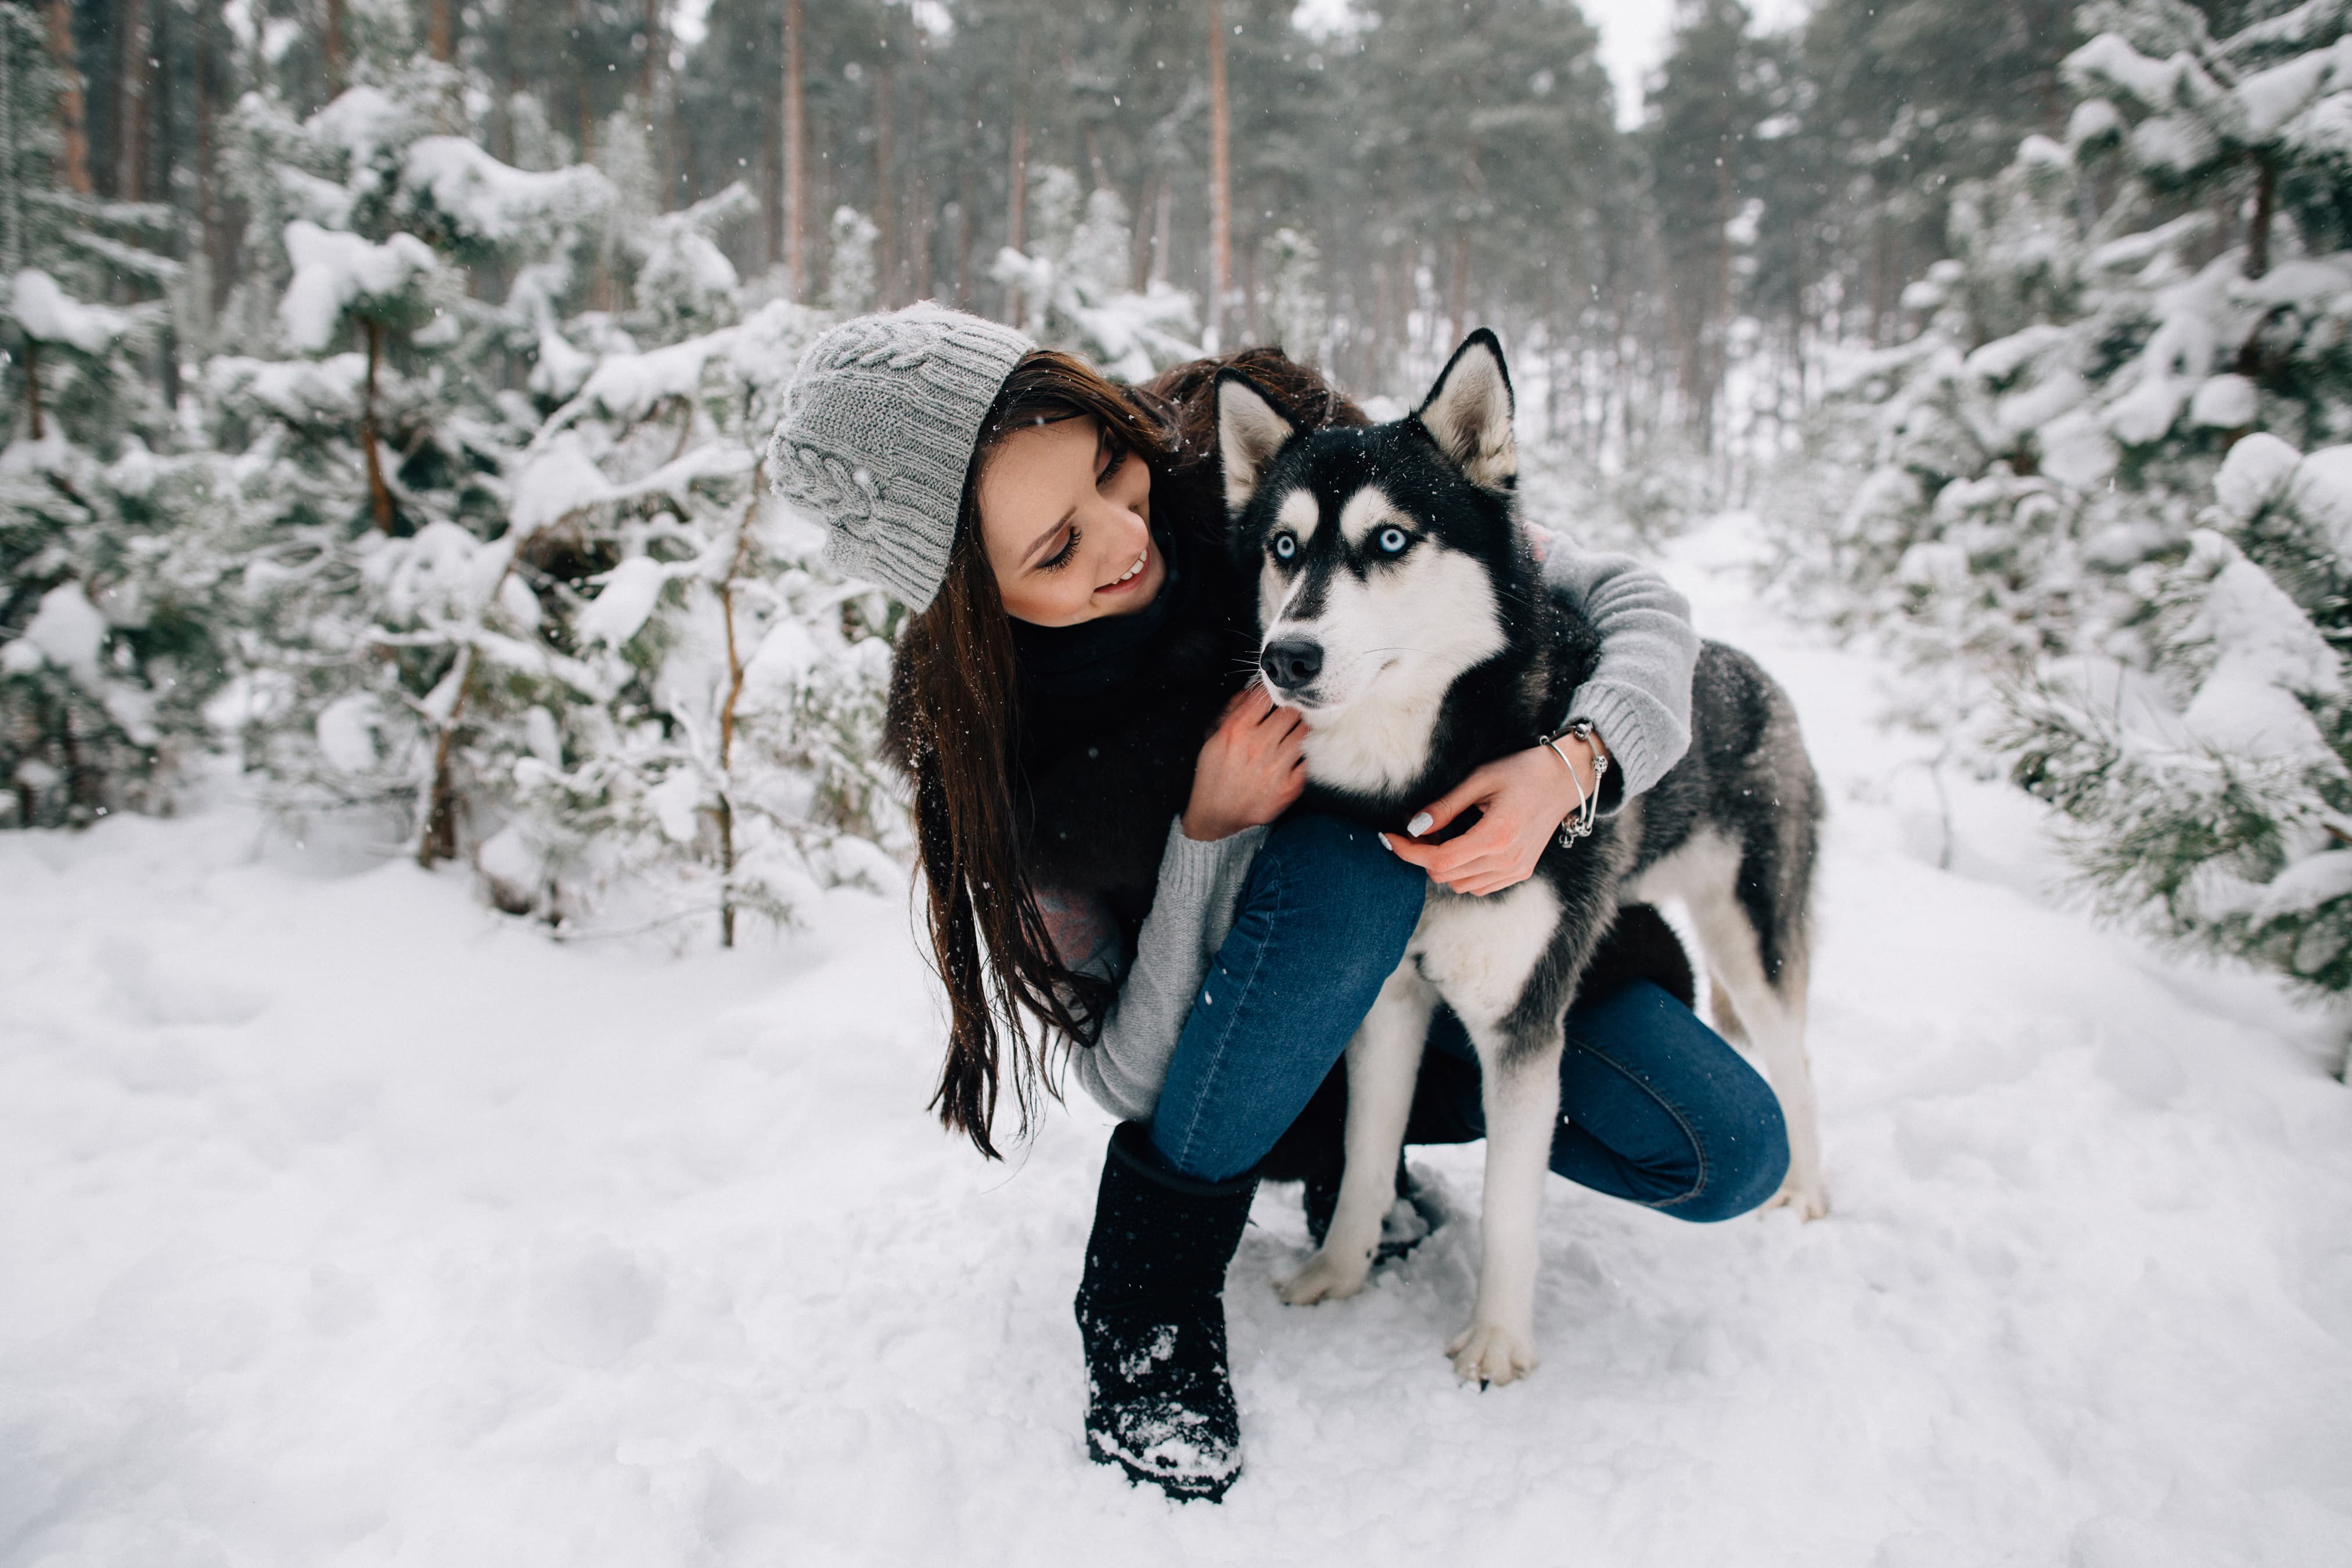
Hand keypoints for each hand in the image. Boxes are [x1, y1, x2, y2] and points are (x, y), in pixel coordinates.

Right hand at [1183, 683, 1306, 840]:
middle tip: (1293, 710)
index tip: (1278, 692)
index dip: (1274, 691)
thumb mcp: (1213, 738)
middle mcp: (1259, 746)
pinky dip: (1306, 753)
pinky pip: (1309, 759)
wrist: (1217, 815)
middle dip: (1293, 708)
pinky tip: (1299, 753)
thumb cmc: (1214, 774)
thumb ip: (1232, 710)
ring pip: (1304, 732)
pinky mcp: (1290, 786)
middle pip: (1291, 712)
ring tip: (1296, 730)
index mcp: (1237, 730)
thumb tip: (1253, 690)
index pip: (1266, 696)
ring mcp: (1277, 767)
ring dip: (1302, 728)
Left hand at [1383, 733, 1605, 895]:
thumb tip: (1414, 826)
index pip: (1438, 860)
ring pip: (1459, 885)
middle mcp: (1507, 860)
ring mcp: (1516, 870)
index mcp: (1495, 836)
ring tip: (1442, 835)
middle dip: (1422, 855)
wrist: (1565, 779)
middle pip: (1444, 875)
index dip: (1407, 851)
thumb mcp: (1481, 779)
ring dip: (1443, 865)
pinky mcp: (1520, 872)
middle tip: (1418, 827)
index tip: (1389, 837)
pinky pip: (1479, 886)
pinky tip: (1463, 845)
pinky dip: (1463, 872)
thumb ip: (1446, 806)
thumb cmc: (1523, 771)